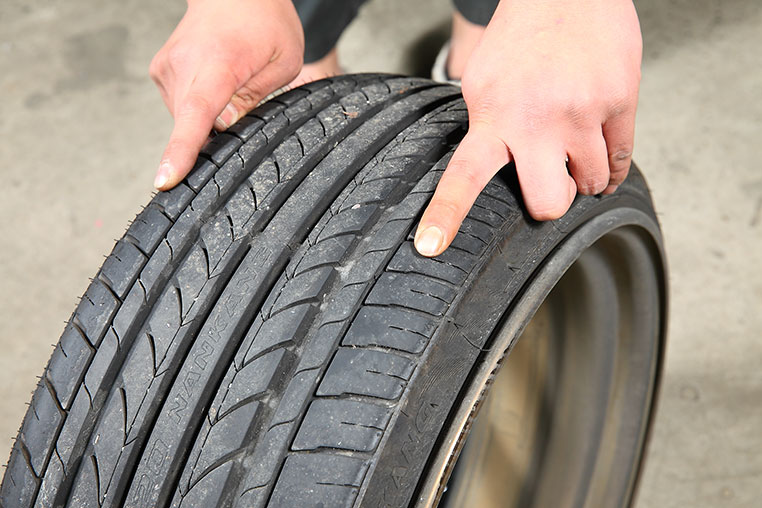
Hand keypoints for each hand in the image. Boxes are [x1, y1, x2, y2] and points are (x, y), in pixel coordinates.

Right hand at [150, 0, 303, 189]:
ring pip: (186, 118)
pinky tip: (214, 82)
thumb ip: (254, 98)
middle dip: (216, 133)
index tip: (165, 179)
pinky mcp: (159, 70)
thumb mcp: (283, 61)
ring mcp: (167, 67)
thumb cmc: (266, 22)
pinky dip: (198, 105)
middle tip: (242, 101)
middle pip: (193, 125)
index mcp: (219, 64)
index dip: (182, 150)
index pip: (198, 114)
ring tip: (230, 82)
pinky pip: (179, 106)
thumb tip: (223, 128)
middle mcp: (185, 64)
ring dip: (208, 116)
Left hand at [414, 0, 641, 255]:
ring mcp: (581, 113)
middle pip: (548, 203)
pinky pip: (621, 161)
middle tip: (551, 184)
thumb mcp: (483, 81)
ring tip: (575, 144)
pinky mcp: (619, 102)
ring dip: (585, 176)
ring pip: (591, 184)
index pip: (463, 176)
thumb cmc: (524, 36)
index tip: (430, 247)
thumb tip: (489, 175)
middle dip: (551, 204)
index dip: (446, 215)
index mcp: (492, 116)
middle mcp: (535, 120)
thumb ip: (486, 128)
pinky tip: (602, 149)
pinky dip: (613, 166)